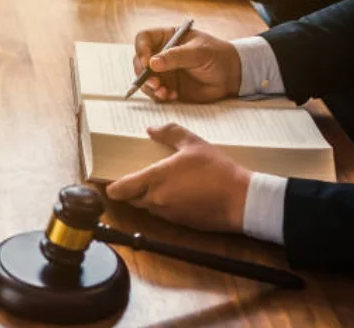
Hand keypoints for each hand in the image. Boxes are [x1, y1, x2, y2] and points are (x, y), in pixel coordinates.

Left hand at [106, 124, 250, 232]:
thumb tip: (151, 130)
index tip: (113, 180)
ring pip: (147, 207)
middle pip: (131, 199)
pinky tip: (180, 194)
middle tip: (140, 177)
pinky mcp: (180, 224)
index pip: (119, 190)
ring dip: (149, 198)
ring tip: (163, 183)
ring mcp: (167, 214)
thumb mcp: (194, 143)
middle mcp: (156, 200)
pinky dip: (165, 205)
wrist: (241, 200)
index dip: (112, 186)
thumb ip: (170, 133)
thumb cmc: (217, 170)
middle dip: (132, 190)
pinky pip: (163, 214)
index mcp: (154, 179)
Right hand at [133, 27, 241, 102]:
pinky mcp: (168, 87)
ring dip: (151, 88)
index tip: (147, 63)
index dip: (141, 50)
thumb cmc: (217, 56)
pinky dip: (160, 96)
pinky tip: (173, 96)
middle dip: (143, 74)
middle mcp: (161, 54)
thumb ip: (176, 56)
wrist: (231, 76)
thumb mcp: (199, 52)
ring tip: (165, 93)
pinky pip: (155, 93)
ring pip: (144, 80)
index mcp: (167, 37)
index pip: (144, 39)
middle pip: (139, 62)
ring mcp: (163, 72)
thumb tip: (152, 63)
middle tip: (155, 83)